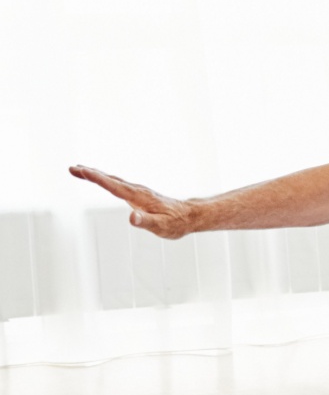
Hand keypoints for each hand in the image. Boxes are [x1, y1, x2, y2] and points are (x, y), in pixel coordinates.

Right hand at [68, 165, 196, 238]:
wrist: (190, 216)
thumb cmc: (175, 224)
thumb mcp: (161, 227)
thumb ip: (145, 222)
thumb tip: (131, 218)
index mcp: (138, 197)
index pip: (113, 186)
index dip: (96, 178)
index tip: (80, 170)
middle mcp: (137, 191)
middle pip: (110, 180)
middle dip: (91, 173)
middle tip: (72, 168)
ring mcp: (138, 192)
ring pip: (114, 180)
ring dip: (96, 175)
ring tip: (80, 170)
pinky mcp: (139, 195)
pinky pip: (118, 185)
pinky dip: (106, 180)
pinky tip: (101, 180)